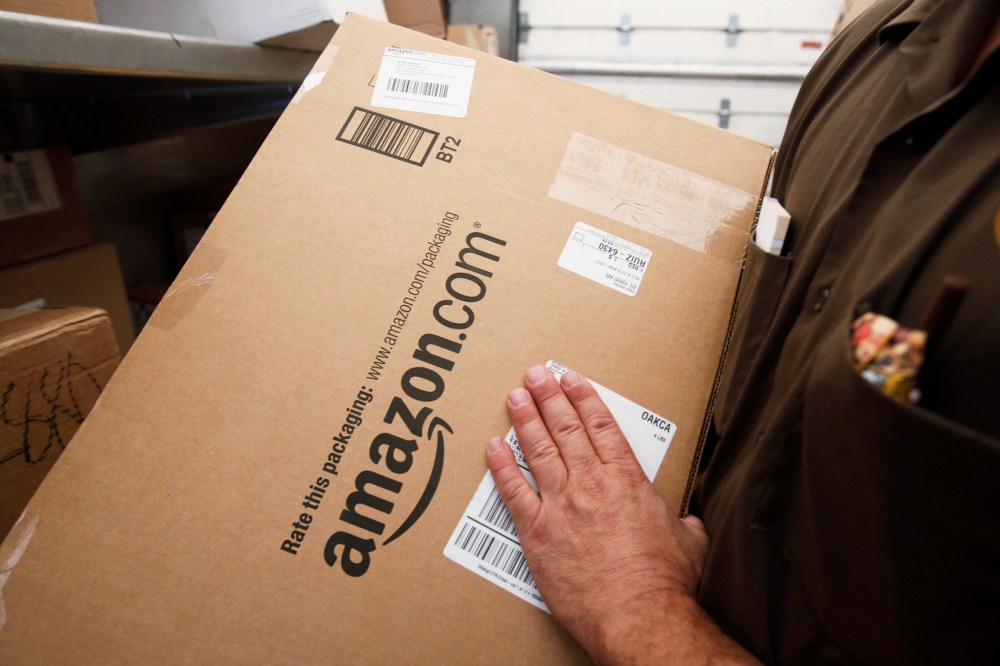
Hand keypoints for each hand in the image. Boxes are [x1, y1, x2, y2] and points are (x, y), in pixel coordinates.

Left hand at [487, 365, 755, 664]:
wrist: (638, 614)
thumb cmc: (665, 581)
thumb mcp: (690, 542)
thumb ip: (684, 524)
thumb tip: (689, 523)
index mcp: (627, 480)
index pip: (602, 426)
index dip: (584, 398)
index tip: (571, 378)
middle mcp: (591, 484)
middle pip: (565, 429)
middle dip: (548, 397)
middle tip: (535, 374)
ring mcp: (561, 505)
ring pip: (538, 450)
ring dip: (525, 419)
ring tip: (514, 396)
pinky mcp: (537, 533)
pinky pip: (513, 491)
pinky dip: (501, 466)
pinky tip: (494, 446)